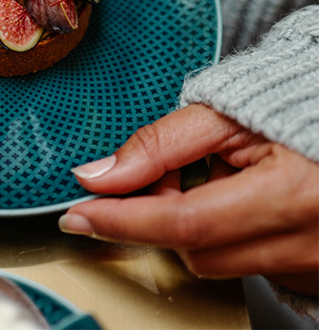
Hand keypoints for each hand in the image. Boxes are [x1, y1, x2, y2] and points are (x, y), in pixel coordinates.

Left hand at [59, 104, 318, 296]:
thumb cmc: (290, 105)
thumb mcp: (223, 112)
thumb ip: (161, 144)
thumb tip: (102, 174)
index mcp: (291, 193)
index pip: (184, 222)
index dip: (123, 219)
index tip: (79, 214)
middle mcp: (308, 240)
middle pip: (195, 250)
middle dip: (158, 215)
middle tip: (164, 172)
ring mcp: (313, 262)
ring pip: (215, 262)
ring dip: (190, 225)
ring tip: (210, 176)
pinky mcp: (312, 271)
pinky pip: (243, 265)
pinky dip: (220, 235)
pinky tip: (230, 199)